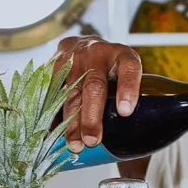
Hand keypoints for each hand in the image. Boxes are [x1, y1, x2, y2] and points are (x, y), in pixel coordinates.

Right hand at [53, 36, 141, 151]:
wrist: (81, 44)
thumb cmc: (108, 66)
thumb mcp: (125, 72)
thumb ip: (129, 93)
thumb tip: (136, 133)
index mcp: (121, 55)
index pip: (128, 68)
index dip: (127, 88)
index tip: (125, 112)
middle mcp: (97, 54)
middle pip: (93, 86)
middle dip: (92, 116)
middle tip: (93, 140)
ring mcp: (74, 59)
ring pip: (71, 93)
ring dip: (72, 122)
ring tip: (75, 144)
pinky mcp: (55, 66)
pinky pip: (52, 93)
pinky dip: (53, 115)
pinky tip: (53, 133)